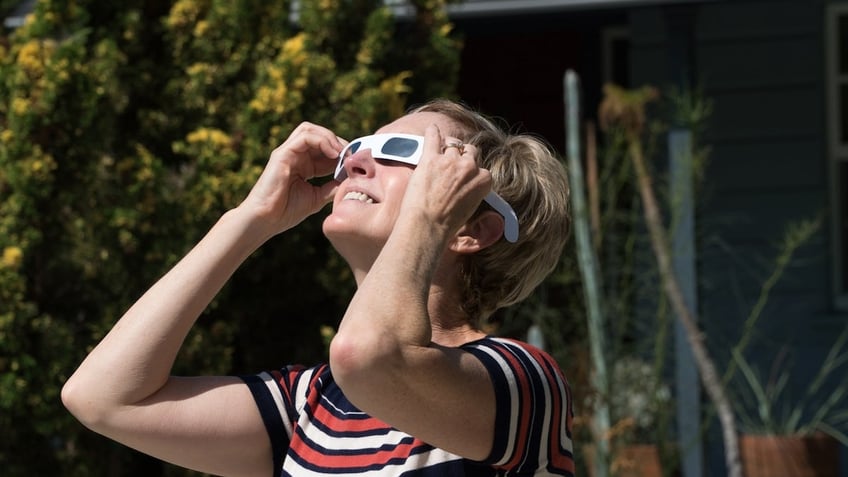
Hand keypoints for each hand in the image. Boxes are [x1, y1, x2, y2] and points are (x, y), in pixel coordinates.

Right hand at [239, 122, 343, 235]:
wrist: (265, 220)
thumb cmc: (286, 211)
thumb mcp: (317, 197)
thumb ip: (332, 188)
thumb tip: (351, 180)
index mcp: (304, 165)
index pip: (325, 149)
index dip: (342, 152)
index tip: (356, 161)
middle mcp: (295, 155)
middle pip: (318, 134)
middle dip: (338, 142)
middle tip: (352, 155)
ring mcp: (287, 152)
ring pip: (310, 130)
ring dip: (330, 138)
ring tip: (343, 152)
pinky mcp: (282, 154)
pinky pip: (305, 137)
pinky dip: (322, 141)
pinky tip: (334, 154)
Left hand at [400, 124, 491, 239]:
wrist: (427, 226)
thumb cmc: (447, 224)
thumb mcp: (470, 208)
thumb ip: (472, 191)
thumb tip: (465, 188)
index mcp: (484, 180)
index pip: (481, 169)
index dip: (471, 173)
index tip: (463, 179)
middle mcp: (470, 167)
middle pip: (470, 152)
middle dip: (462, 158)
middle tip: (451, 168)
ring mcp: (450, 160)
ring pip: (453, 144)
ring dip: (447, 147)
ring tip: (439, 153)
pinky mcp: (430, 158)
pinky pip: (433, 137)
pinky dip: (432, 132)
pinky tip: (431, 130)